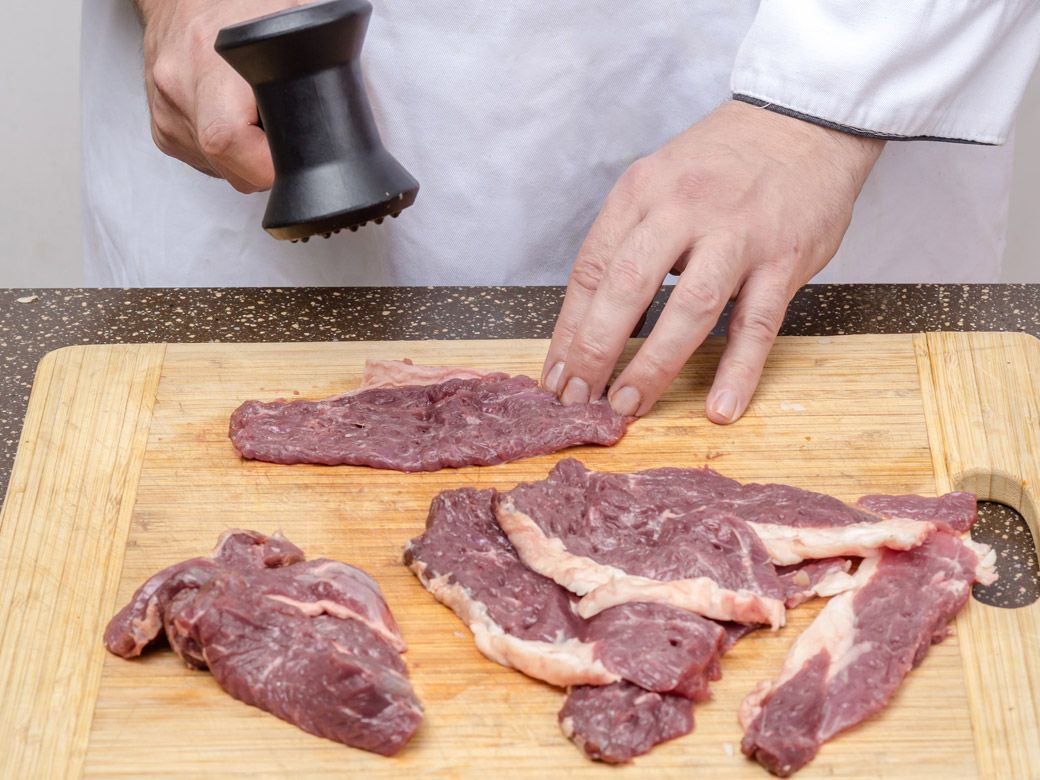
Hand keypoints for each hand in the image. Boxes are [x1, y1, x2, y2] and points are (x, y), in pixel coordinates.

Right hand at [135, 0, 306, 191]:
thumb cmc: (237, 5)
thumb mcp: (286, 18)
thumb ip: (315, 58)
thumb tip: (348, 98)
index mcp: (208, 63)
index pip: (230, 141)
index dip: (268, 162)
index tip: (294, 155)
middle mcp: (181, 92)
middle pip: (232, 169)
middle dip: (266, 166)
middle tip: (283, 133)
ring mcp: (168, 115)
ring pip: (221, 171)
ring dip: (247, 159)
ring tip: (255, 117)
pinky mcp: (164, 130)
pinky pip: (206, 162)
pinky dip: (228, 154)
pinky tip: (236, 120)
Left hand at [542, 100, 883, 422]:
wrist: (803, 121)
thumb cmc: (722, 162)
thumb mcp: (659, 180)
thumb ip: (628, 240)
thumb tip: (593, 318)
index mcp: (642, 191)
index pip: (591, 269)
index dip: (568, 329)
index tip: (555, 374)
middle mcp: (683, 209)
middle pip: (627, 287)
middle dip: (596, 350)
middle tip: (578, 398)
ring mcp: (737, 235)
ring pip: (691, 309)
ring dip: (654, 364)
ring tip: (628, 407)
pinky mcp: (784, 259)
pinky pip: (757, 324)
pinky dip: (738, 371)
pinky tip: (719, 409)